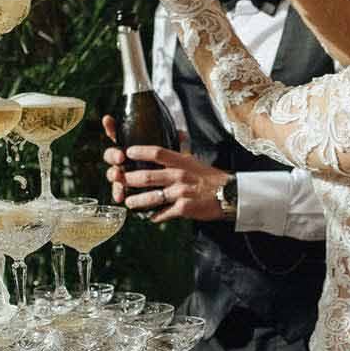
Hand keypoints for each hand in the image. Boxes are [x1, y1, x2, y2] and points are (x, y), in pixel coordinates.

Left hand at [102, 122, 230, 222]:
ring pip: (152, 198)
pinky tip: (150, 217)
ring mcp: (181, 193)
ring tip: (129, 202)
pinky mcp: (184, 209)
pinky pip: (164, 213)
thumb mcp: (196, 161)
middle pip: (147, 176)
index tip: (127, 153)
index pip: (157, 152)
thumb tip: (179, 133)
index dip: (139, 152)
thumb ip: (182, 152)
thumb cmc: (211, 178)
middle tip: (119, 182)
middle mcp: (179, 176)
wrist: (230, 195)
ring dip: (136, 201)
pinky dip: (155, 216)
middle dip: (129, 180)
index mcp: (181, 162)